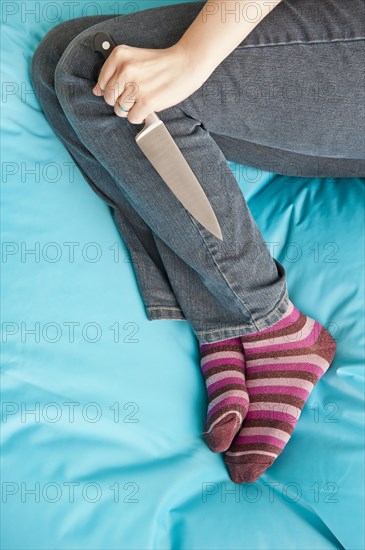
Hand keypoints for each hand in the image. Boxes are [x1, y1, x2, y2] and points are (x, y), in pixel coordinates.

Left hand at [92, 42, 207, 123]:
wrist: (186, 63)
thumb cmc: (161, 64)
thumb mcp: (133, 58)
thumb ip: (113, 72)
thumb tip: (96, 91)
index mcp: (119, 56)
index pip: (102, 83)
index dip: (114, 90)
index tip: (126, 87)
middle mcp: (125, 70)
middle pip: (109, 99)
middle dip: (121, 101)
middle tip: (137, 94)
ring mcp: (136, 86)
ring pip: (120, 110)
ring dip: (131, 109)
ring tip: (144, 98)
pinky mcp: (147, 101)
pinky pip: (132, 118)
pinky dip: (140, 117)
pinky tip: (148, 106)